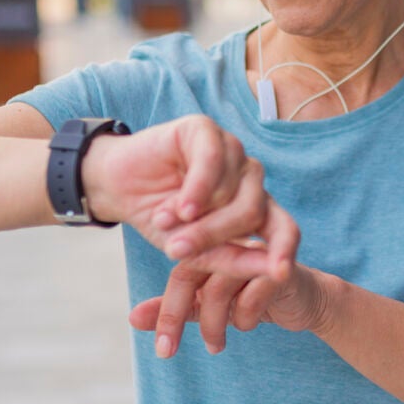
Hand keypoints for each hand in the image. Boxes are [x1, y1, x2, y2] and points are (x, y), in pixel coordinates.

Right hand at [81, 115, 295, 274]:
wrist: (118, 188)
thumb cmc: (161, 220)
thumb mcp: (193, 251)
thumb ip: (231, 259)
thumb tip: (275, 273)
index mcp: (255, 208)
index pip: (285, 227)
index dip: (286, 249)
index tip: (281, 273)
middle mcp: (249, 178)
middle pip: (252, 211)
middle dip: (214, 236)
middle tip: (176, 250)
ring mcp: (231, 152)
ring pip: (232, 189)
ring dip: (196, 216)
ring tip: (163, 221)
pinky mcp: (206, 130)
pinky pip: (213, 160)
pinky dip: (196, 189)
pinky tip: (179, 206)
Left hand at [128, 205, 333, 356]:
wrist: (305, 299)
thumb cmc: (253, 296)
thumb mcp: (211, 304)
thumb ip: (178, 308)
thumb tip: (132, 319)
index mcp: (211, 244)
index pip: (180, 271)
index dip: (165, 310)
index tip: (161, 348)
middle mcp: (230, 241)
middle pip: (192, 272)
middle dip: (176, 316)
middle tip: (167, 352)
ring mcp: (256, 251)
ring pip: (220, 286)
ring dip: (214, 324)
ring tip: (216, 346)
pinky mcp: (281, 267)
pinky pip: (252, 295)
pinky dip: (245, 317)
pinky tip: (248, 325)